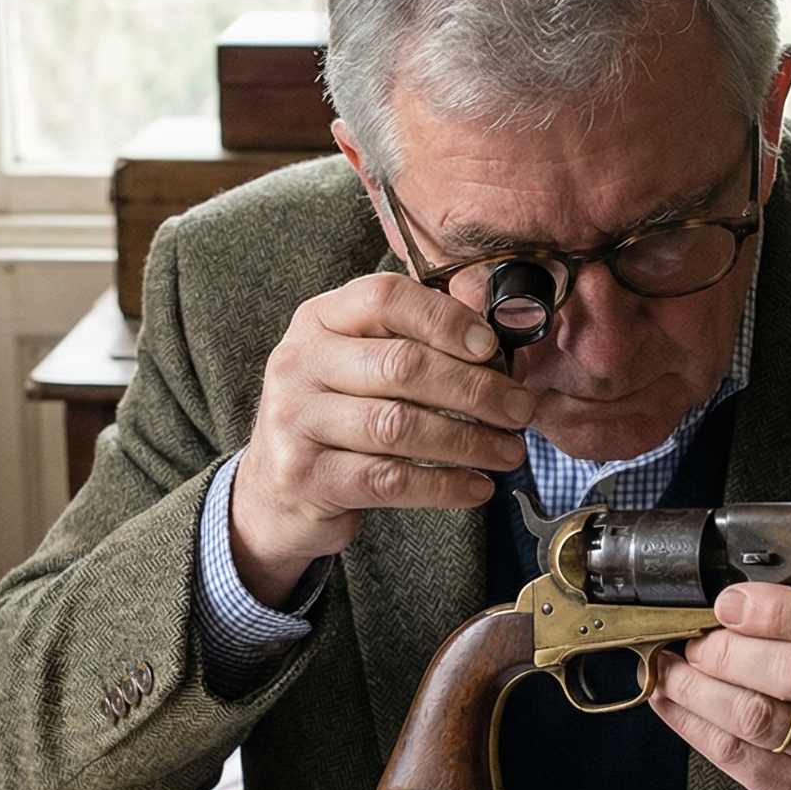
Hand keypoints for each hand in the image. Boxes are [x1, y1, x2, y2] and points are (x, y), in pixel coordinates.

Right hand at [230, 272, 536, 604]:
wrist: (272, 491)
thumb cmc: (334, 419)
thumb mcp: (354, 365)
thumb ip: (408, 345)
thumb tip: (495, 349)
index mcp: (318, 320)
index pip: (385, 298)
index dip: (445, 319)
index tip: (491, 347)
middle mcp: (298, 363)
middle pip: (402, 365)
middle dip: (475, 388)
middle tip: (519, 409)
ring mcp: (294, 420)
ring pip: (399, 426)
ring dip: (469, 442)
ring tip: (507, 452)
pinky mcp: (304, 476)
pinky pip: (389, 479)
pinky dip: (444, 486)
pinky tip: (476, 487)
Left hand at [649, 584, 790, 789]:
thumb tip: (728, 602)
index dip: (777, 610)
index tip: (730, 603)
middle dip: (729, 651)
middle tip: (700, 643)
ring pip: (756, 716)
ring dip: (698, 687)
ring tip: (675, 669)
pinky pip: (733, 753)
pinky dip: (690, 721)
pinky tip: (671, 700)